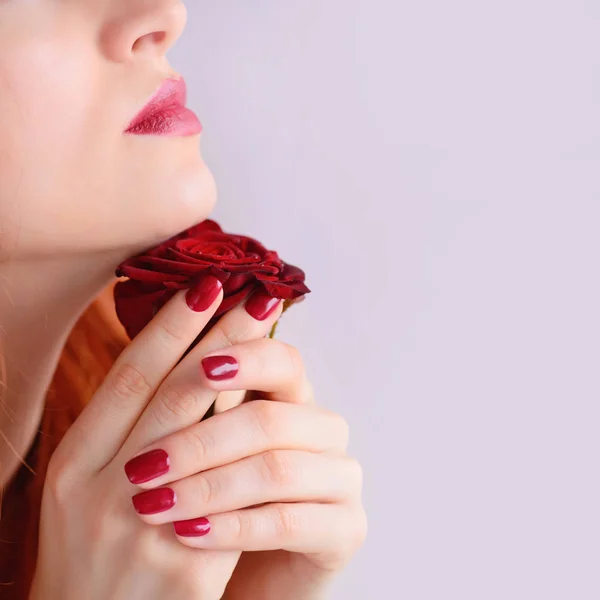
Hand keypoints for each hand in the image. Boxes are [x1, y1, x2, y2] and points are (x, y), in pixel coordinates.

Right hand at [30, 277, 282, 599]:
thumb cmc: (91, 553)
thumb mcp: (87, 487)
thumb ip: (126, 431)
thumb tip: (185, 365)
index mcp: (74, 463)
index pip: (131, 377)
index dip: (172, 327)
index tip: (207, 286)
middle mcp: (101, 489)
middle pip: (174, 391)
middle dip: (221, 337)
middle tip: (257, 295)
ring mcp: (142, 528)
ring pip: (203, 433)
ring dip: (245, 379)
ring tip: (273, 339)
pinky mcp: (185, 567)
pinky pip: (231, 494)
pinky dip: (254, 448)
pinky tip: (280, 408)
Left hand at [124, 338, 366, 599]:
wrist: (243, 570)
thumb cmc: (218, 498)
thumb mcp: (203, 446)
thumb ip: (199, 403)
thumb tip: (175, 354)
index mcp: (293, 397)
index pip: (282, 361)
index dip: (246, 359)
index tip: (200, 366)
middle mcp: (323, 430)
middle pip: (272, 419)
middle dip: (202, 441)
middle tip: (144, 465)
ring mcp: (341, 478)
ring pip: (278, 470)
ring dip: (210, 487)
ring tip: (154, 505)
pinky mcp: (347, 528)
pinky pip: (289, 523)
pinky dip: (234, 527)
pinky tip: (189, 532)